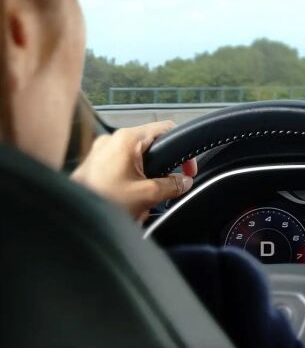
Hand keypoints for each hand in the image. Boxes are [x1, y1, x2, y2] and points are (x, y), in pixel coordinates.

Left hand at [71, 121, 197, 221]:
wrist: (73, 218)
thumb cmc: (104, 201)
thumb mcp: (148, 195)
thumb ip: (172, 185)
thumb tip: (185, 182)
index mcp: (127, 139)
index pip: (166, 129)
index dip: (183, 149)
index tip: (188, 170)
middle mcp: (112, 140)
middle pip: (151, 145)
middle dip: (163, 168)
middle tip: (169, 187)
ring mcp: (101, 151)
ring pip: (137, 158)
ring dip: (147, 176)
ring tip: (146, 198)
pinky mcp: (94, 164)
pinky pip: (122, 166)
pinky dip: (132, 180)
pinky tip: (131, 199)